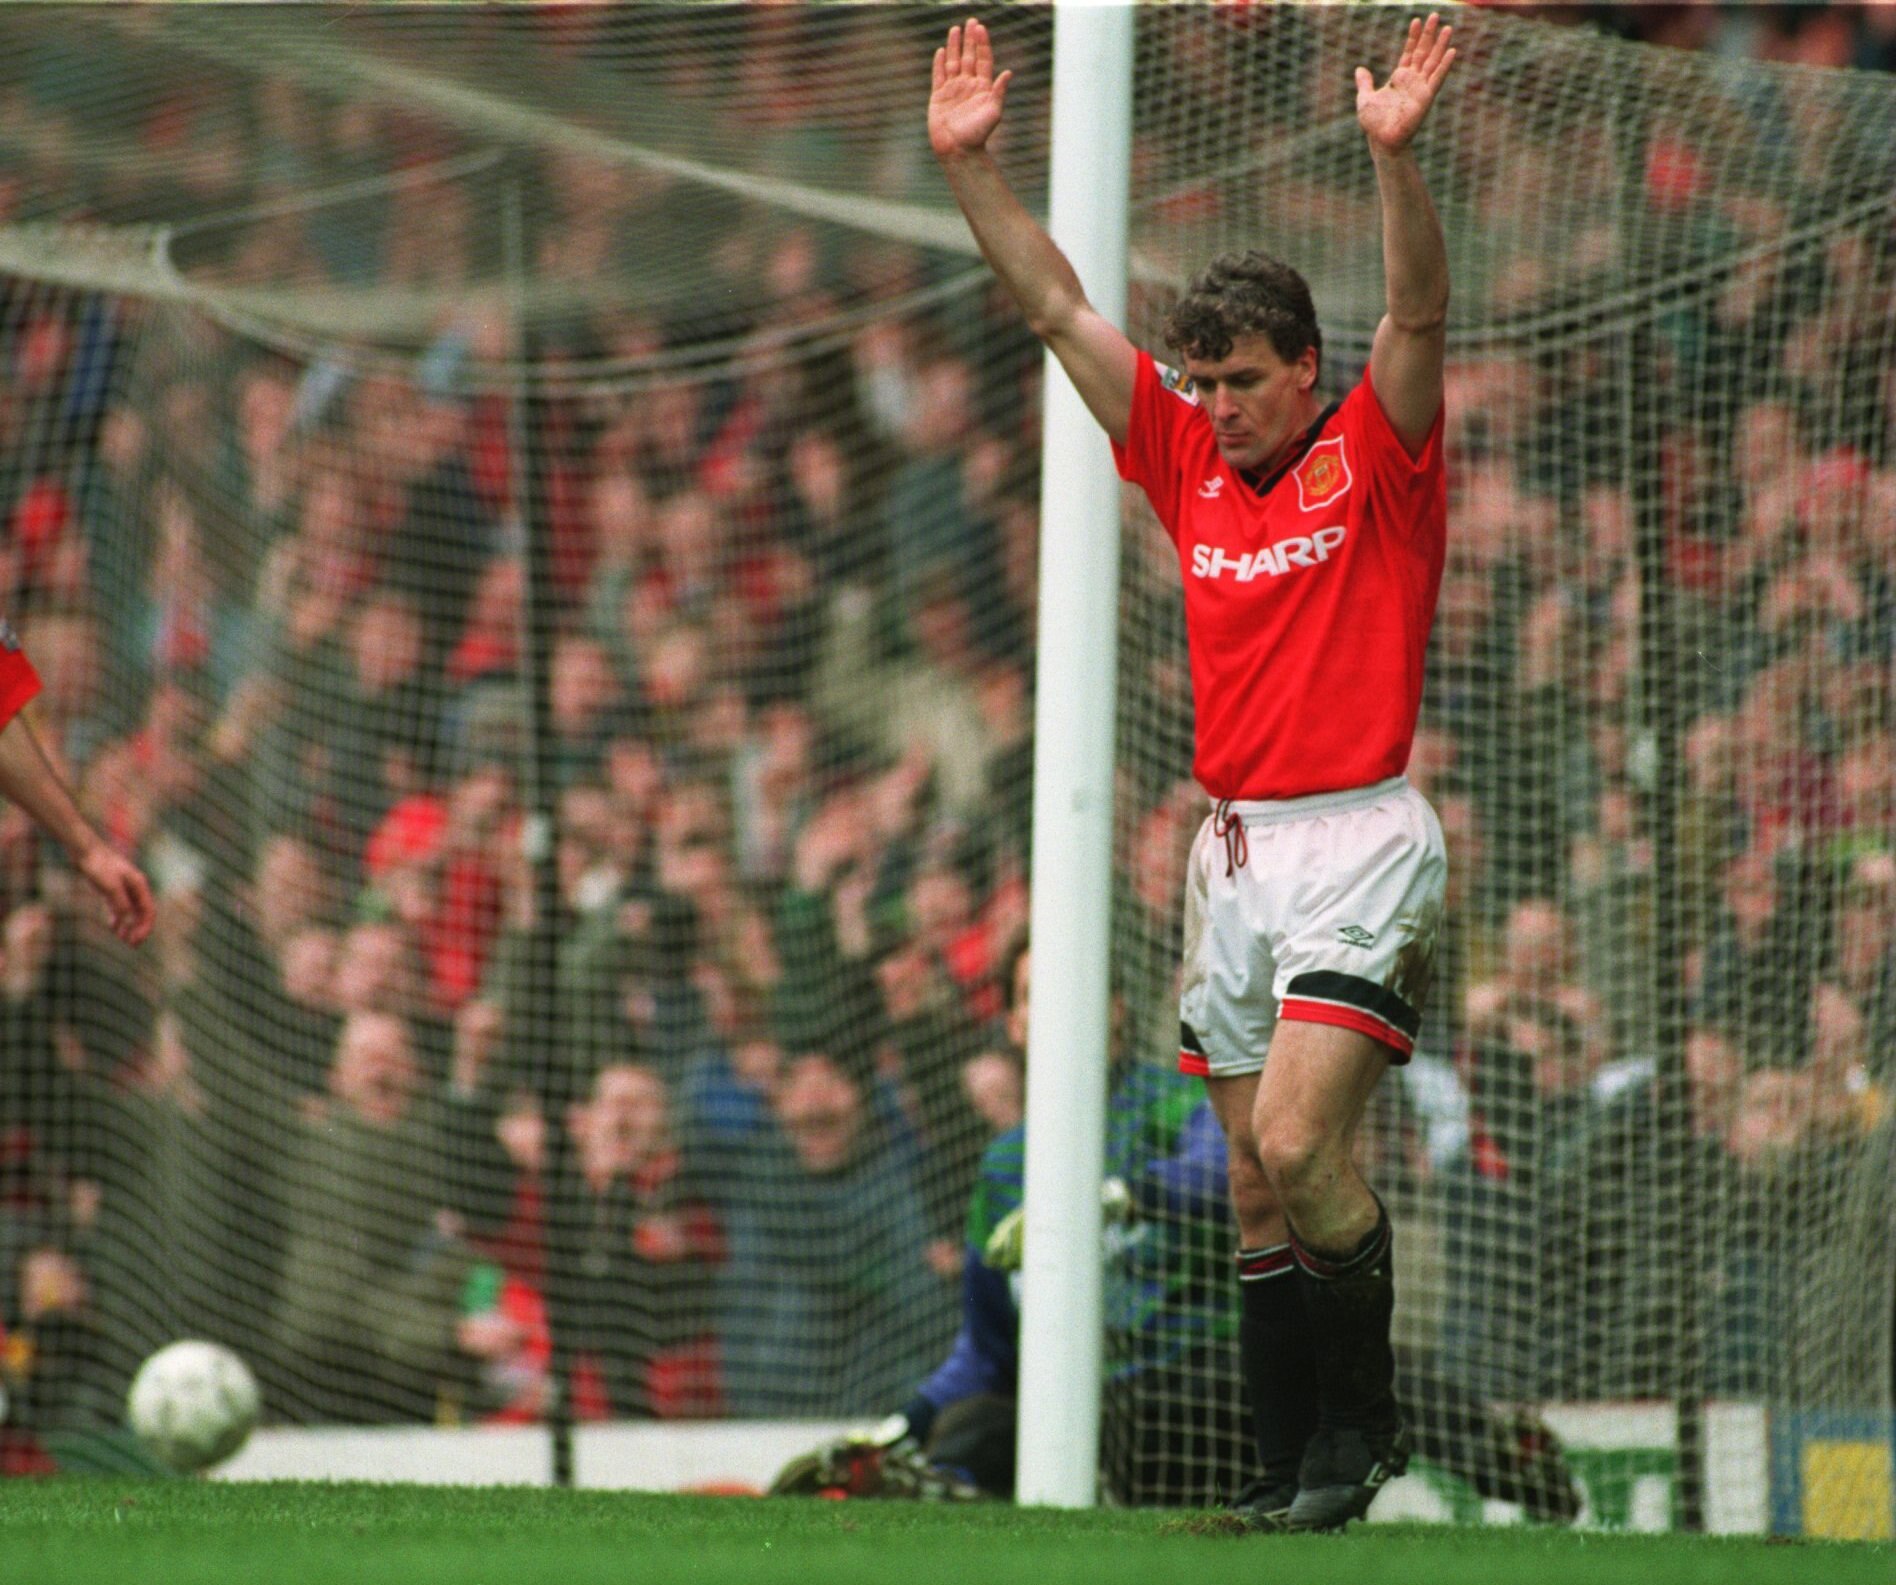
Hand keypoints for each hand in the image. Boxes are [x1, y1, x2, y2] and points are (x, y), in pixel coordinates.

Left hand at [76, 840, 154, 945]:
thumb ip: (120, 904)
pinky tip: (112, 927)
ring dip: (128, 925)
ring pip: (130, 911)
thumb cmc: (98, 865)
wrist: (84, 850)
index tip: (137, 941)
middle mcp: (134, 887)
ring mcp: (123, 887)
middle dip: (138, 929)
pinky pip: (119, 907)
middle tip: (132, 944)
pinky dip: (118, 918)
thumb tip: (127, 922)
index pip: (148, 911)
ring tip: (122, 939)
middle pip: (142, 912)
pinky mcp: (111, 888)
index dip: (145, 927)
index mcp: (139, 885)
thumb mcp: (110, 886)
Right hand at [929, 18, 1011, 161]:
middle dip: (970, 39)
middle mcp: (968, 86)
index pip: (983, 60)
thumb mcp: (993, 113)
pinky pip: (939, 76)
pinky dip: (940, 63)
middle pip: (969, 57)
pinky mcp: (939, 97)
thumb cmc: (977, 135)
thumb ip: (999, 92)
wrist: (958, 150)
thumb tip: (1008, 73)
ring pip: (954, 62)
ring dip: (955, 46)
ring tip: (955, 30)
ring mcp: (953, 90)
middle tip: (971, 21)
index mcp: (983, 87)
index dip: (982, 43)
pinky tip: (942, 51)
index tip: (980, 28)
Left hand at [1356, 14, 1455, 155]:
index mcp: (1399, 78)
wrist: (1382, 140)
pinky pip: (1437, 78)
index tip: (1416, 20)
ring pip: (1433, 61)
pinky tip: (1452, 51)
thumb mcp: (1365, 98)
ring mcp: (1421, 88)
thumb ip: (1365, 83)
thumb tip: (1359, 69)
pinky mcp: (1426, 97)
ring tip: (1447, 28)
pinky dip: (1445, 65)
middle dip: (1429, 34)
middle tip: (1435, 15)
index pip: (1409, 52)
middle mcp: (1413, 80)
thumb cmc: (1374, 123)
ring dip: (1441, 45)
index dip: (1413, 37)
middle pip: (1424, 52)